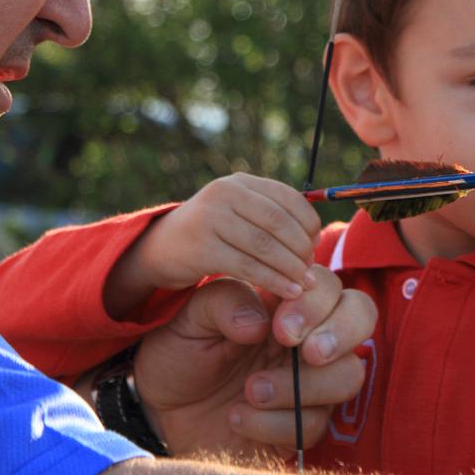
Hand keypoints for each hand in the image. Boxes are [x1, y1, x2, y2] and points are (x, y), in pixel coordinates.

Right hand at [105, 173, 322, 317]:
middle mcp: (226, 192)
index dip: (309, 225)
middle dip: (301, 249)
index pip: (291, 199)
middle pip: (280, 222)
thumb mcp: (238, 214)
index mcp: (241, 182)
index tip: (315, 247)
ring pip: (266, 246)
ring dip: (291, 268)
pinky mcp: (201, 247)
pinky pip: (248, 266)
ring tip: (306, 285)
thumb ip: (271, 216)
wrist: (158, 250)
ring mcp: (211, 217)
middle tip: (311, 271)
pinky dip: (274, 281)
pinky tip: (289, 292)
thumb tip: (315, 235)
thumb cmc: (211, 235)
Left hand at [132, 266, 376, 460]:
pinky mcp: (301, 425)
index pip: (330, 287)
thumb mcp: (189, 319)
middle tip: (305, 353)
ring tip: (250, 390)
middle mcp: (310, 338)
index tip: (281, 328)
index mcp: (287, 303)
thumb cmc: (180, 354)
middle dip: (340, 333)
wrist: (159, 409)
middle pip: (362, 317)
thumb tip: (261, 322)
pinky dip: (275, 423)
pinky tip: (238, 417)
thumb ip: (223, 303)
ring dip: (302, 386)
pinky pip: (314, 424)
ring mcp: (311, 382)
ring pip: (349, 376)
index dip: (318, 303)